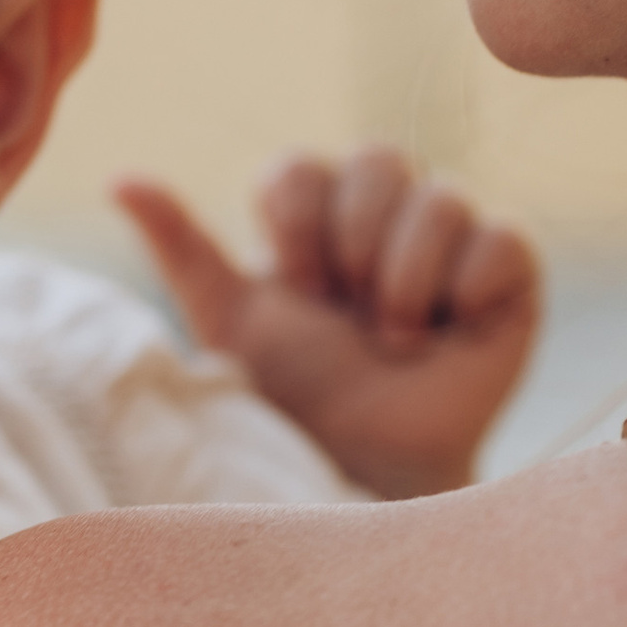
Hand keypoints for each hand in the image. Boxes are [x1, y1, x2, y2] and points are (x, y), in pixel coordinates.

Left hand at [115, 145, 541, 498]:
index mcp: (315, 216)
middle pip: (378, 158)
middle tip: (347, 312)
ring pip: (439, 197)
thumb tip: (118, 179)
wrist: (368, 468)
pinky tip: (447, 334)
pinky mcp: (509, 271)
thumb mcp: (231, 321)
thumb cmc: (298, 399)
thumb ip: (183, 246)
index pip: (302, 167)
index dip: (297, 229)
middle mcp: (385, 214)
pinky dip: (463, 287)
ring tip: (394, 339)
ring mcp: (452, 237)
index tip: (297, 292)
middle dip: (354, 244)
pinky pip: (499, 235)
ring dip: (403, 278)